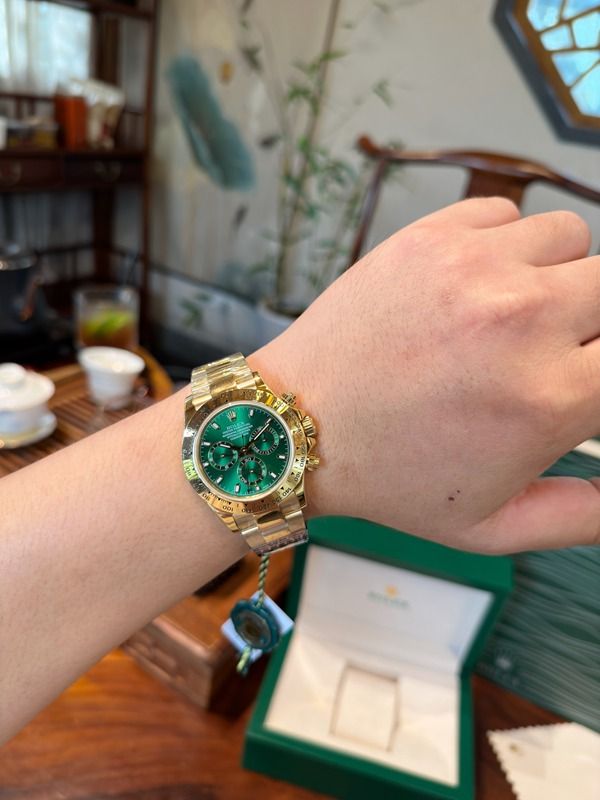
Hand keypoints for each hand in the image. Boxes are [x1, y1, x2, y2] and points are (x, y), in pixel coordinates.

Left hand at [250, 197, 599, 552]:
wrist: (297, 427)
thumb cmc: (391, 478)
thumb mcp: (492, 527)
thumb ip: (582, 514)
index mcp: (548, 396)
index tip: (583, 372)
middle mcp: (521, 318)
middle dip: (595, 320)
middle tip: (558, 347)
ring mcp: (472, 267)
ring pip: (570, 238)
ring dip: (556, 274)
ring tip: (513, 313)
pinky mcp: (429, 236)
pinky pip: (506, 213)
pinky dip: (502, 244)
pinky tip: (472, 285)